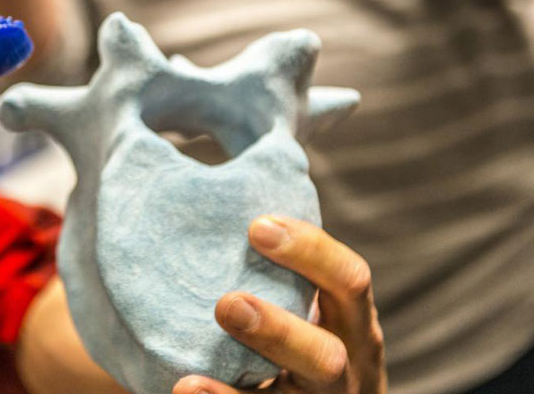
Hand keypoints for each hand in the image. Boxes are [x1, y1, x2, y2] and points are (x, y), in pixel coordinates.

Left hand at [173, 216, 385, 393]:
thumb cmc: (301, 331)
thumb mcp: (311, 299)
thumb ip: (284, 259)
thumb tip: (232, 165)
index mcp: (353, 320)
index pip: (349, 280)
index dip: (310, 252)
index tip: (256, 225)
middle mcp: (345, 368)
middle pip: (326, 354)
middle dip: (277, 329)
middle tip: (226, 303)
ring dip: (239, 391)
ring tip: (191, 377)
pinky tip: (183, 390)